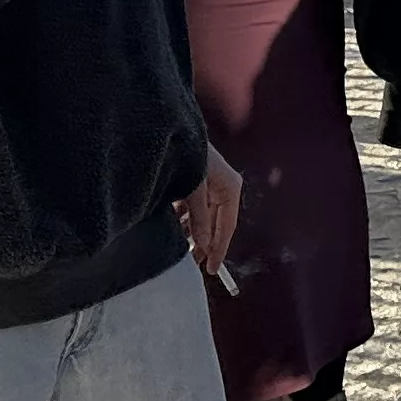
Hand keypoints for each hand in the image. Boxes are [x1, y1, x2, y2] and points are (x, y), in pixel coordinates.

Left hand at [180, 151, 241, 273]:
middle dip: (204, 243)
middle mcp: (223, 187)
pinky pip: (189, 208)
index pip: (227, 227)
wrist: (170, 130)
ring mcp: (207, 185)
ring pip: (201, 217)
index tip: (211, 271)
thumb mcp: (194, 190)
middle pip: (215, 223)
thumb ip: (199, 220)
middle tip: (192, 266)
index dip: (219, 250)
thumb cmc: (188, 156)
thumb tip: (204, 247)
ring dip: (191, 233)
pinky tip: (171, 232)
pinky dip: (181, 221)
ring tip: (179, 252)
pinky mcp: (192, 182)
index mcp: (231, 189)